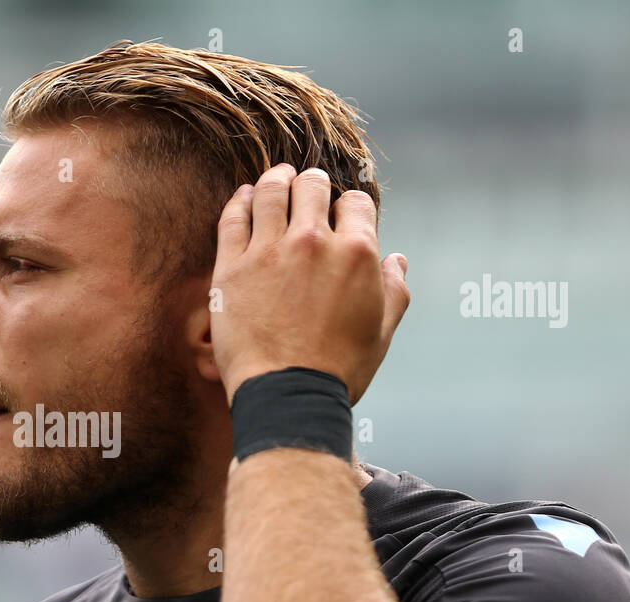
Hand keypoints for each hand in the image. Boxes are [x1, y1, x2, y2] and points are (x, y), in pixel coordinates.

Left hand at [209, 164, 408, 405]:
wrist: (286, 395)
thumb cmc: (338, 371)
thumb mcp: (381, 333)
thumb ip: (394, 291)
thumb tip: (398, 260)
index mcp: (357, 253)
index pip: (355, 203)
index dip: (349, 206)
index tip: (340, 213)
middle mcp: (313, 242)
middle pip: (312, 186)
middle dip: (312, 183)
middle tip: (307, 185)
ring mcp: (269, 251)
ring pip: (271, 191)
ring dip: (276, 179)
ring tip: (277, 178)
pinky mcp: (231, 267)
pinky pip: (233, 218)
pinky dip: (240, 200)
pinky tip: (244, 196)